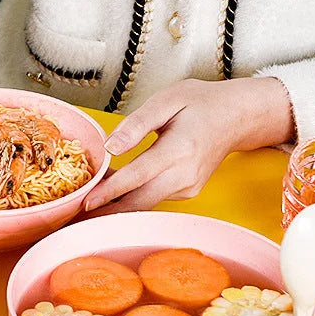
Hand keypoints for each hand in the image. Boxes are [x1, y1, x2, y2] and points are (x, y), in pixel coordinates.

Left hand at [84, 77, 294, 213]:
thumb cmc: (201, 103)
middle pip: (139, 201)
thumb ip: (136, 124)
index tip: (86, 202)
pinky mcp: (187, 192)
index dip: (110, 191)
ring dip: (117, 204)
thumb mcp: (167, 100)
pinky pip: (153, 198)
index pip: (137, 176)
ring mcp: (188, 187)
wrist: (237, 116)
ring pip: (145, 202)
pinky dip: (133, 196)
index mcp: (179, 150)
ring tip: (88, 204)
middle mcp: (185, 175)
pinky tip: (114, 190)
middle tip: (77, 215)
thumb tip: (110, 147)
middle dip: (107, 210)